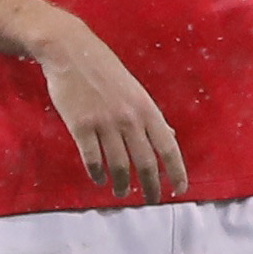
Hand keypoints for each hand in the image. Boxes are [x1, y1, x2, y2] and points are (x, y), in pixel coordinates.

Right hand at [37, 20, 189, 203]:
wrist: (71, 52)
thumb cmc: (105, 70)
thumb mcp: (136, 91)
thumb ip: (151, 117)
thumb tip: (170, 138)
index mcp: (147, 108)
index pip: (168, 146)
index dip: (177, 171)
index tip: (180, 189)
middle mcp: (129, 118)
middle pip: (146, 162)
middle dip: (151, 186)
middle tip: (152, 201)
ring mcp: (105, 122)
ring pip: (119, 164)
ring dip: (122, 184)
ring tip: (121, 194)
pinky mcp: (81, 125)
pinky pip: (92, 157)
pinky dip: (97, 172)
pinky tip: (99, 179)